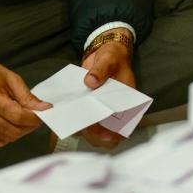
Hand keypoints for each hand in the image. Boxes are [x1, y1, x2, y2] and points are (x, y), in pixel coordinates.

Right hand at [0, 38, 51, 146]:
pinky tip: (8, 123)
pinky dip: (7, 135)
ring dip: (19, 131)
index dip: (34, 118)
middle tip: (34, 117)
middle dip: (29, 126)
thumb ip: (27, 96)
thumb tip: (43, 109)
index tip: (43, 114)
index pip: (19, 117)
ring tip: (21, 118)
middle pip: (14, 131)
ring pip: (7, 138)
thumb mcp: (9, 77)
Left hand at [81, 28, 135, 149]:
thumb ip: (101, 70)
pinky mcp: (89, 110)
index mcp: (127, 105)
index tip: (95, 129)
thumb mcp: (109, 59)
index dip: (109, 134)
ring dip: (81, 129)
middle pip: (105, 137)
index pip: (121, 128)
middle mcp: (114, 113)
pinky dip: (74, 121)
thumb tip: (91, 81)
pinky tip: (65, 113)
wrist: (104, 55)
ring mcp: (101, 113)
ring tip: (70, 118)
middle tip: (80, 125)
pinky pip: (82, 123)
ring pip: (92, 134)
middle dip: (92, 135)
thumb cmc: (113, 58)